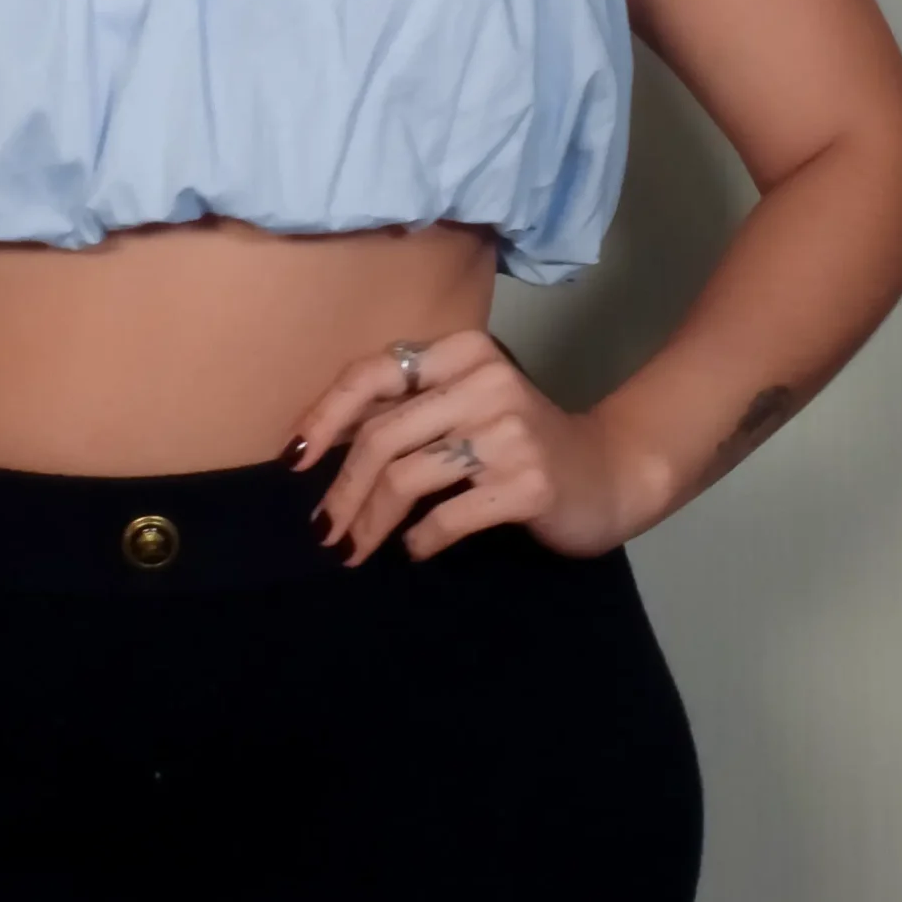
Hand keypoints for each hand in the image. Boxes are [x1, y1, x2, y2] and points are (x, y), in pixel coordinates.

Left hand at [285, 329, 665, 565]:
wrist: (609, 473)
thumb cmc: (520, 441)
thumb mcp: (463, 406)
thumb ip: (405, 411)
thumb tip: (316, 442)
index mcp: (463, 351)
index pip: (372, 374)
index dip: (324, 417)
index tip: (292, 460)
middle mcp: (486, 381)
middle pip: (382, 436)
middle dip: (342, 491)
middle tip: (323, 533)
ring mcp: (509, 432)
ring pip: (407, 478)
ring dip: (370, 523)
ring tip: (354, 551)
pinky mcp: (528, 482)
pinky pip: (447, 516)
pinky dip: (421, 540)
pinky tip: (414, 550)